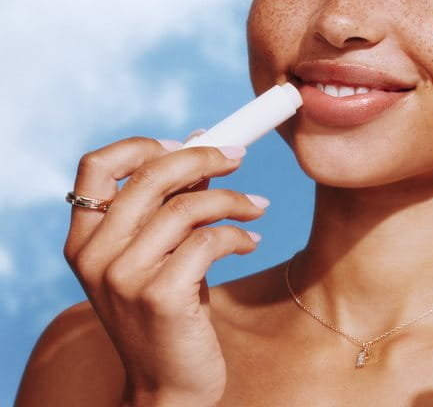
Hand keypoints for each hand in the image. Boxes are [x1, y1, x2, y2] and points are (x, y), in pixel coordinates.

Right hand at [63, 136, 267, 405]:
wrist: (168, 384)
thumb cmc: (169, 310)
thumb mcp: (160, 252)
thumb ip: (171, 201)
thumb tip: (200, 140)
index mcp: (84, 239)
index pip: (95, 166)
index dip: (142, 145)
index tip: (185, 143)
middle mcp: (94, 256)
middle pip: (150, 175)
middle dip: (204, 157)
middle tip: (239, 157)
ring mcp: (124, 277)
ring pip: (188, 206)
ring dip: (233, 200)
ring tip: (258, 209)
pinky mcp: (160, 297)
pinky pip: (210, 241)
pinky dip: (239, 235)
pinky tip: (251, 243)